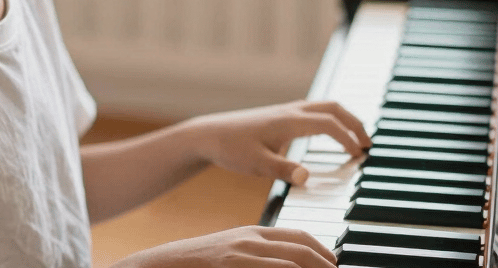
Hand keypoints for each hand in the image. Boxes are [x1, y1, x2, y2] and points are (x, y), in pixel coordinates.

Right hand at [117, 226, 336, 267]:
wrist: (163, 264)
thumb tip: (287, 264)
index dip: (324, 250)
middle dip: (327, 265)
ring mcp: (243, 253)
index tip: (334, 264)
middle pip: (304, 249)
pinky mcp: (233, 265)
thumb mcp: (233, 253)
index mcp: (254, 232)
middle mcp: (252, 239)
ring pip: (294, 262)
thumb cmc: (200, 265)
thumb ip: (258, 256)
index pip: (301, 235)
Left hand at [183, 100, 370, 184]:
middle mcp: (290, 111)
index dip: (348, 137)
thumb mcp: (256, 164)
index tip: (360, 155)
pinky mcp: (279, 116)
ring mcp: (285, 111)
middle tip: (367, 144)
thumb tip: (307, 177)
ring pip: (324, 107)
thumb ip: (283, 170)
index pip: (329, 123)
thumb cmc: (230, 148)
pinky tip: (329, 134)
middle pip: (333, 108)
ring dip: (343, 120)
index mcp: (288, 121)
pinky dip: (329, 120)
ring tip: (355, 140)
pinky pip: (313, 112)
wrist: (208, 135)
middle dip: (354, 123)